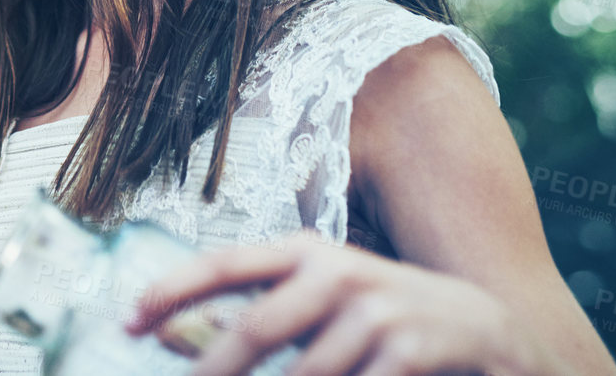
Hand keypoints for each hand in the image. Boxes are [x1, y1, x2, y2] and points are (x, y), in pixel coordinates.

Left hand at [124, 231, 546, 375]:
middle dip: (211, 370)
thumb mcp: (325, 299)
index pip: (223, 264)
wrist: (489, 330)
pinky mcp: (412, 352)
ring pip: (302, 375)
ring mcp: (378, 312)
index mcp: (305, 252)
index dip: (171, 292)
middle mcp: (338, 272)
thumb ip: (268, 310)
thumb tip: (189, 338)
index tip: (126, 322)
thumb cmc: (384, 316)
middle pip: (256, 327)